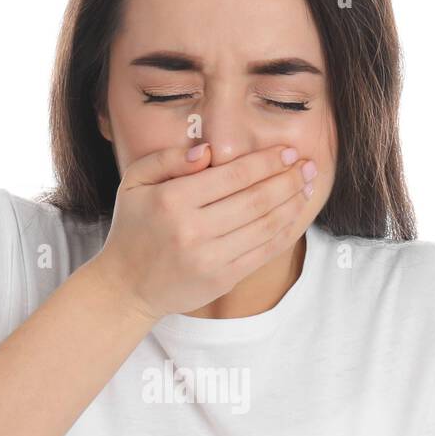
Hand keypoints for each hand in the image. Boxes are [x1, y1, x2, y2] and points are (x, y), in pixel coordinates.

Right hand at [88, 142, 318, 322]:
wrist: (127, 285)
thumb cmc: (134, 227)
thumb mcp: (135, 182)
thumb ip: (168, 159)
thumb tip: (208, 151)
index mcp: (172, 201)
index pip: (233, 176)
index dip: (267, 162)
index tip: (288, 152)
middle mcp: (193, 230)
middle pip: (256, 199)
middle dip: (288, 179)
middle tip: (308, 165)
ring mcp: (210, 258)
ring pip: (265, 226)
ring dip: (292, 204)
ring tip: (307, 186)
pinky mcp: (222, 279)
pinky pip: (263, 252)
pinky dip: (285, 233)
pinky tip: (295, 216)